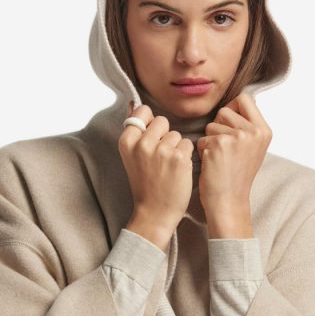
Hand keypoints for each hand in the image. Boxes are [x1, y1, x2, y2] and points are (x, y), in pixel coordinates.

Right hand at [118, 101, 193, 249]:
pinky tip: (177, 170)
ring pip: (177, 134)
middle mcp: (142, 143)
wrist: (154, 212)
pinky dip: (186, 156)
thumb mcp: (131, 156)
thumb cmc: (145, 184)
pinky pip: (188, 144)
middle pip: (163, 121)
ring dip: (176, 148)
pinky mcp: (179, 158)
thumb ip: (134, 131)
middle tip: (160, 158)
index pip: (143, 111)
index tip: (150, 140)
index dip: (150, 124)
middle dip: (165, 136)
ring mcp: (161, 150)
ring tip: (168, 167)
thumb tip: (133, 103)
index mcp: (127, 141)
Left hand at [196, 92, 271, 222]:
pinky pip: (202, 138)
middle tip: (225, 151)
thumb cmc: (236, 176)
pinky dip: (202, 151)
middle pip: (225, 110)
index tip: (230, 128)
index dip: (232, 109)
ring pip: (211, 125)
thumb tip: (235, 102)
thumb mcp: (252, 148)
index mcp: (264, 130)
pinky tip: (213, 165)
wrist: (229, 201)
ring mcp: (238, 137)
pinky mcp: (220, 144)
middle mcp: (254, 131)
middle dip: (218, 127)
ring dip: (210, 140)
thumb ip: (247, 126)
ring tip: (220, 159)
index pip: (244, 98)